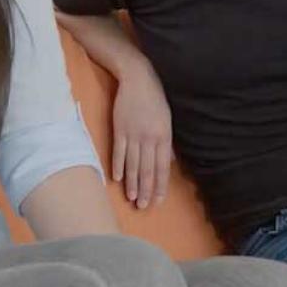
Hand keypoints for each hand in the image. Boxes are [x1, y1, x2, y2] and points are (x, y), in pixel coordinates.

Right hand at [112, 64, 172, 209]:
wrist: (138, 79)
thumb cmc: (155, 99)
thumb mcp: (167, 120)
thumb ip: (166, 143)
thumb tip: (169, 162)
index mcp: (164, 137)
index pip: (162, 167)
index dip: (160, 186)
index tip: (158, 201)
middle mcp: (149, 138)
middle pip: (147, 169)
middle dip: (146, 190)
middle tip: (143, 207)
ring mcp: (133, 134)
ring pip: (133, 164)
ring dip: (132, 183)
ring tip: (132, 199)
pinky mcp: (120, 129)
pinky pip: (118, 152)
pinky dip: (117, 167)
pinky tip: (117, 180)